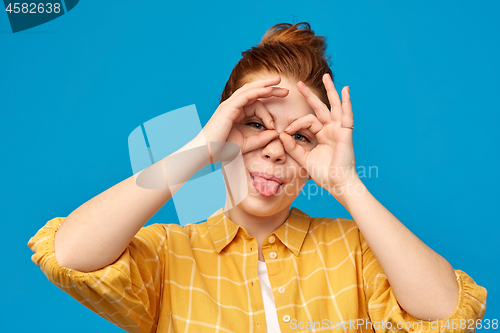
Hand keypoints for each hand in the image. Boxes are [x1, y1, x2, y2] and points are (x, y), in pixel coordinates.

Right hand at [199, 76, 288, 158]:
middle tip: (285, 89)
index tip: (274, 126)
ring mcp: (229, 105)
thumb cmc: (222, 149)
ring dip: (265, 84)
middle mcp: (232, 106)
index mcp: (236, 113)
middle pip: (253, 91)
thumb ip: (260, 139)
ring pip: (250, 90)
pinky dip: (258, 91)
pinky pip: (245, 96)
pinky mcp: (228, 108)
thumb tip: (275, 134)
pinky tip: (268, 89)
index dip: (267, 113)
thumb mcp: (246, 144)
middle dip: (269, 88)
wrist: (206, 153)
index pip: (254, 104)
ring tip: (278, 81)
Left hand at [279, 73, 358, 196]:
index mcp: (323, 135)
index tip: (286, 131)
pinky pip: (346, 115)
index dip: (296, 124)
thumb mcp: (304, 159)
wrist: (337, 184)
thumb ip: (293, 147)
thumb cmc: (324, 174)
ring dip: (330, 91)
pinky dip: (347, 102)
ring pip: (334, 106)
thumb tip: (281, 135)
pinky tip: (345, 90)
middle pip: (320, 107)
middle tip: (299, 83)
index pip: (308, 121)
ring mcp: (339, 130)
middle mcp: (331, 130)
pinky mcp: (346, 133)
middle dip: (309, 95)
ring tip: (326, 77)